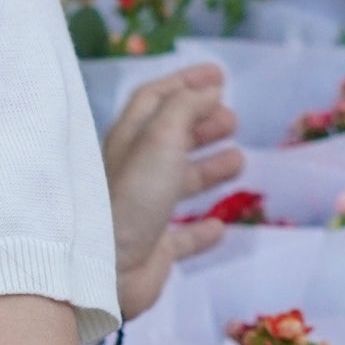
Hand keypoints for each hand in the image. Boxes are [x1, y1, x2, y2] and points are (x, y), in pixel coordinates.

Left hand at [102, 65, 241, 319]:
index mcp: (128, 140)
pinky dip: (201, 229)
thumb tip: (209, 91)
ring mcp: (142, 212)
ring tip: (238, 160)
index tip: (219, 75)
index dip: (185, 83)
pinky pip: (180, 236)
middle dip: (201, 124)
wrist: (105, 269)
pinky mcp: (152, 250)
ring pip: (177, 183)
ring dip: (207, 169)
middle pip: (169, 139)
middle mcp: (133, 172)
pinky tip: (220, 227)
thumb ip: (185, 108)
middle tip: (233, 119)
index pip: (155, 99)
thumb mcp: (160, 138)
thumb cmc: (132, 195)